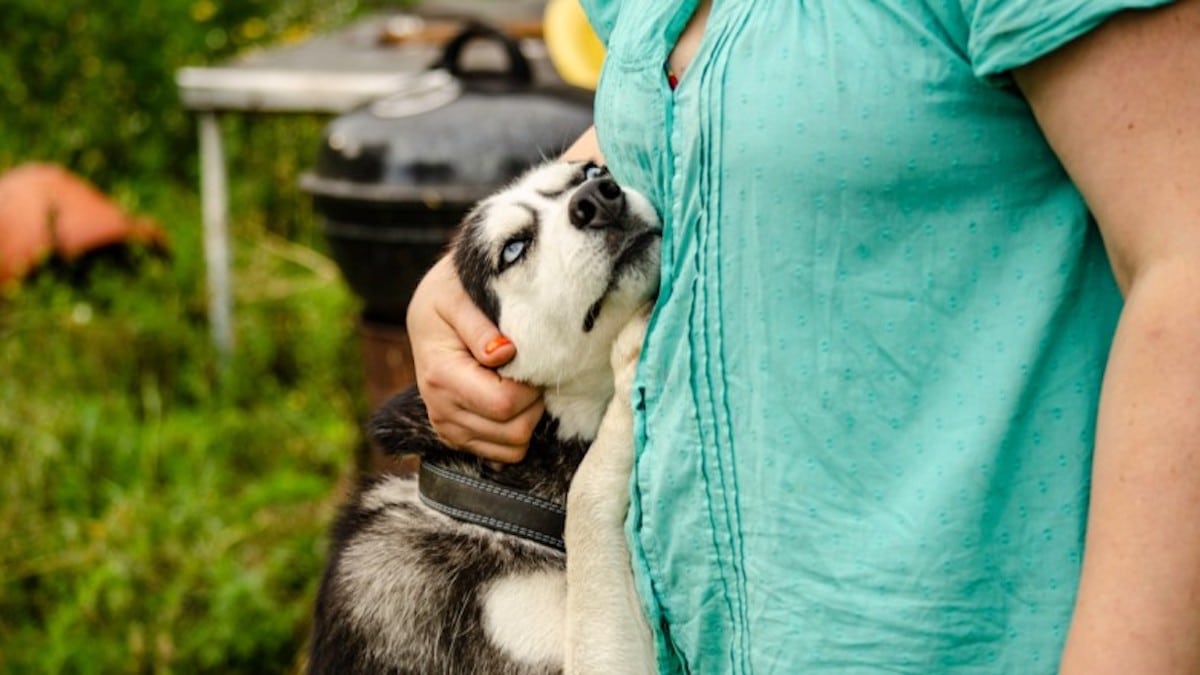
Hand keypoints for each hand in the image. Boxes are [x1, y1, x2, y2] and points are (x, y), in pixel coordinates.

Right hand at [407, 256, 543, 462]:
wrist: (428, 313)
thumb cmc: (448, 297)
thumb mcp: (457, 296)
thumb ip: (479, 326)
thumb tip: (503, 353)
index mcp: (441, 375)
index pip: (504, 403)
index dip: (531, 387)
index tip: (533, 362)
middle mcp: (440, 409)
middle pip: (513, 432)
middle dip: (533, 403)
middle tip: (529, 372)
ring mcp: (447, 428)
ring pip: (512, 448)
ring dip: (527, 418)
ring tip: (518, 384)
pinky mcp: (457, 437)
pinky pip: (503, 455)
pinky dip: (516, 431)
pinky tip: (511, 402)